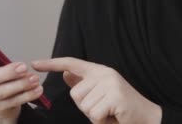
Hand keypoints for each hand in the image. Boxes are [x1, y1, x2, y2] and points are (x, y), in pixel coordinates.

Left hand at [32, 57, 161, 123]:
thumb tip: (66, 73)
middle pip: (75, 94)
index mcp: (99, 71)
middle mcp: (104, 73)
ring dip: (95, 116)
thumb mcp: (100, 94)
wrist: (146, 118)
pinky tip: (114, 117)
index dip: (51, 64)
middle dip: (86, 108)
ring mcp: (110, 83)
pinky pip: (94, 114)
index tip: (34, 63)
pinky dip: (102, 121)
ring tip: (110, 113)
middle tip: (104, 109)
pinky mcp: (116, 95)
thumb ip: (83, 84)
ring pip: (84, 106)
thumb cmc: (121, 109)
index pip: (71, 63)